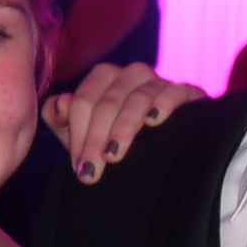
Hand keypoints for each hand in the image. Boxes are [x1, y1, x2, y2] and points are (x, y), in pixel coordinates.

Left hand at [42, 63, 206, 184]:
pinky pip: (173, 91)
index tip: (79, 167)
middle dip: (95, 139)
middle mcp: (130, 74)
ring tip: (113, 156)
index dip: (78, 135)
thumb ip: (63, 121)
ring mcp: (158, 80)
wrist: (168, 151)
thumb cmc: (116, 140)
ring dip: (123, 129)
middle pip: (107, 103)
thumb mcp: (84, 135)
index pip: (83, 102)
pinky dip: (163, 104)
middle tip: (91, 172)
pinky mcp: (186, 91)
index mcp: (103, 77)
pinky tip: (155, 121)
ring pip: (136, 99)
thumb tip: (60, 104)